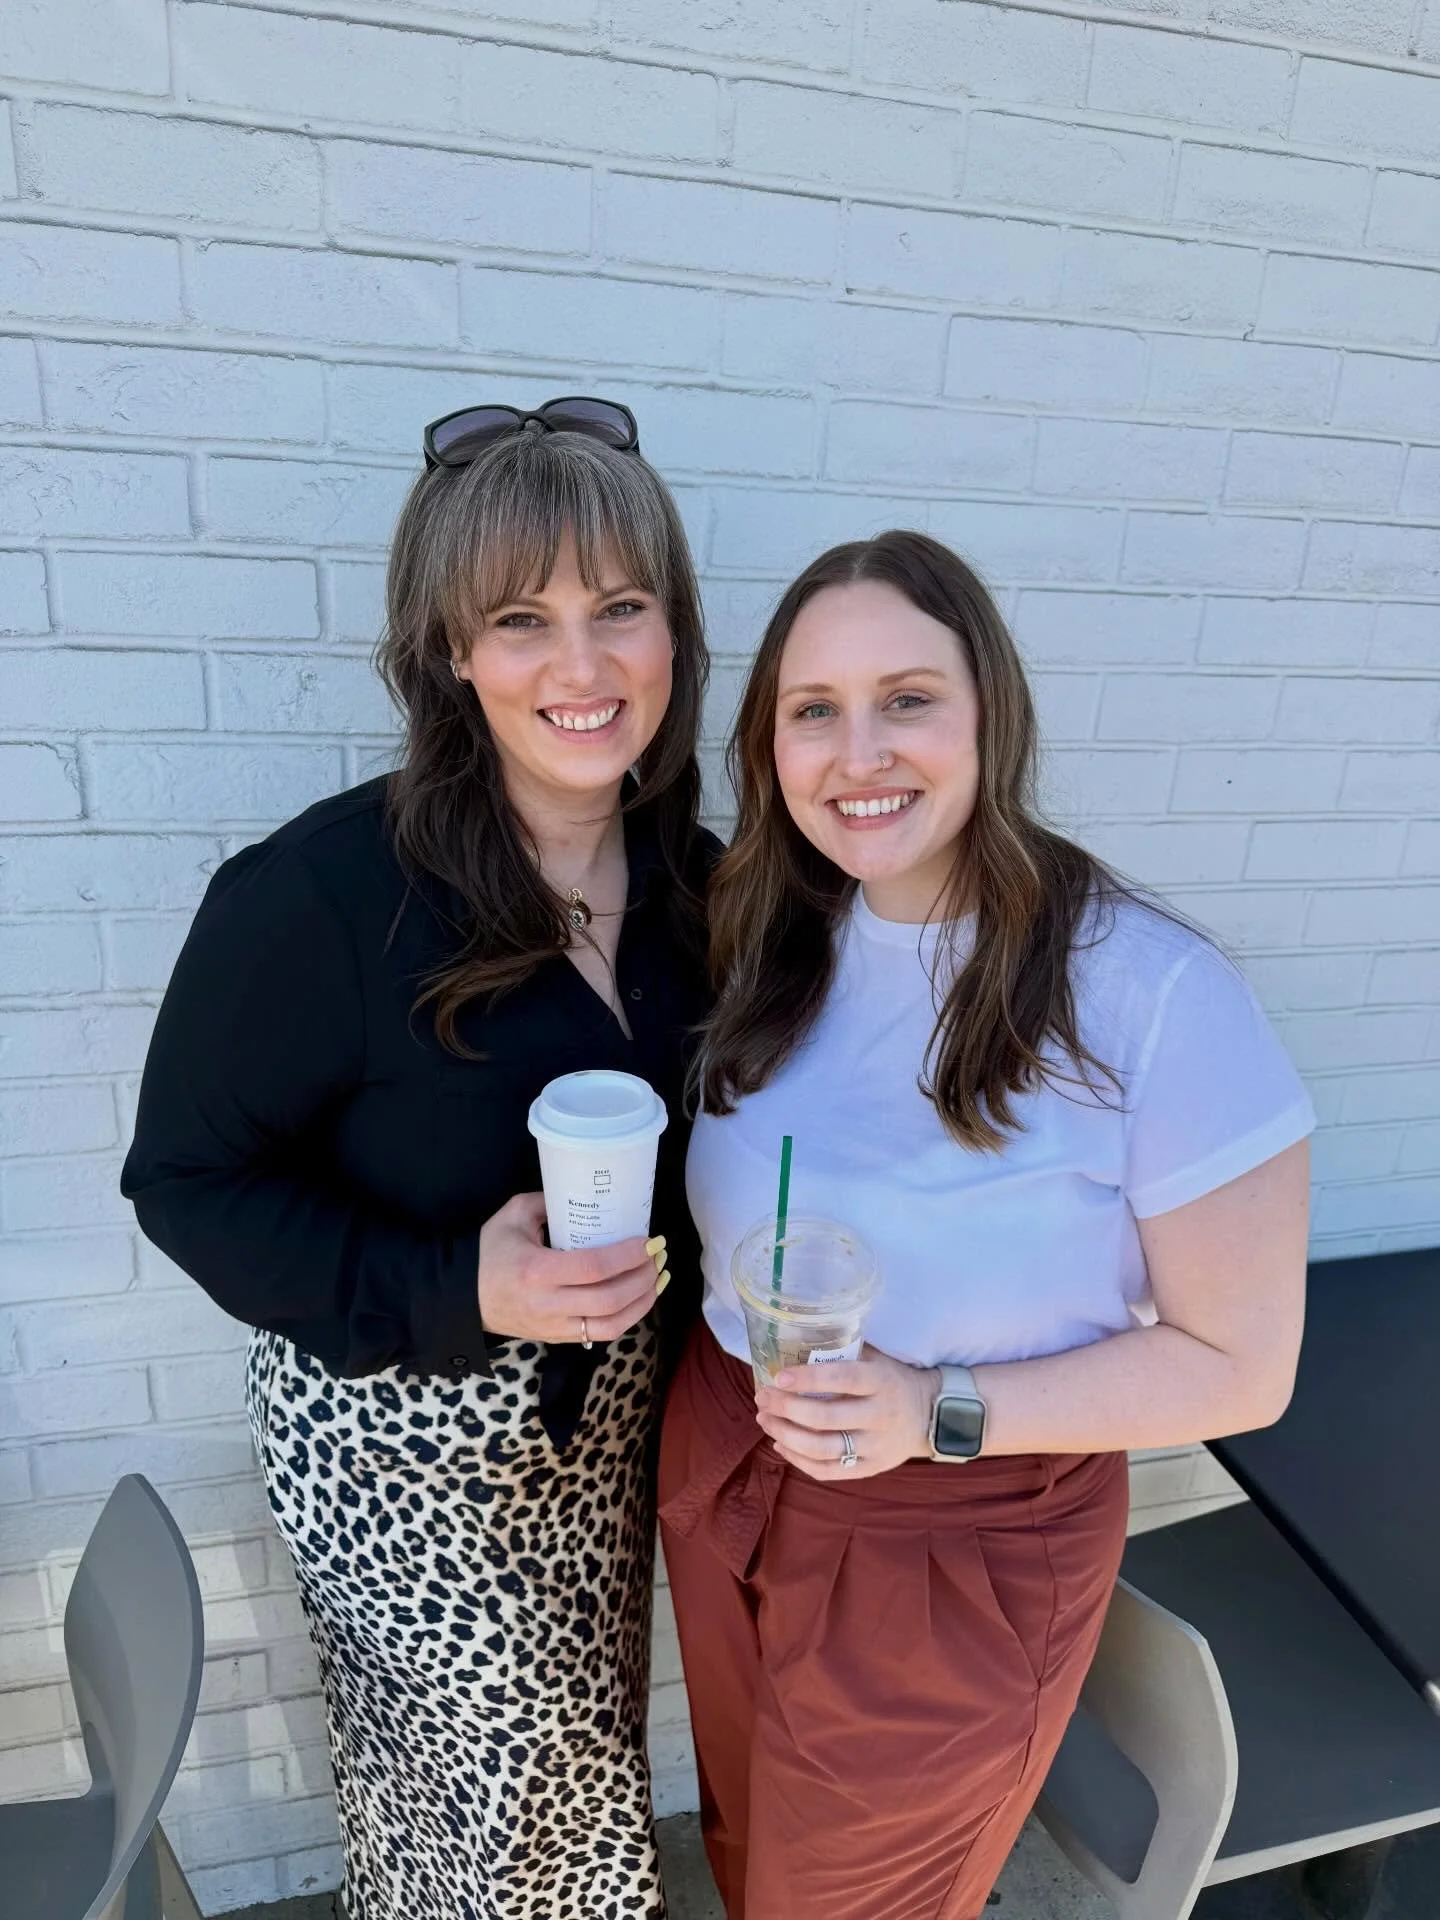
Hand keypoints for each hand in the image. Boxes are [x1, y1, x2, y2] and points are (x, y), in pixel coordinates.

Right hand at [477, 1193, 669, 1344]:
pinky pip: (601, 1334)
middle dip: (643, 1278)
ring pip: (611, 1325)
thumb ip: (550, 1201)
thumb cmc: (490, 1252)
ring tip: (657, 1278)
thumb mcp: (514, 1214)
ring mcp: (554, 1327)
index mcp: (536, 1271)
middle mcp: (547, 1304)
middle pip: (609, 1300)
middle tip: (658, 1256)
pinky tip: (641, 1298)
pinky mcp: (558, 1339)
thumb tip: (587, 1196)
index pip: (593, 1268)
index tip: (648, 1240)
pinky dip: (628, 1317)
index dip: (627, 1256)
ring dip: (643, 1302)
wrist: (463, 1298)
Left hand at [754, 1347, 940, 1480]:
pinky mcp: (870, 1469)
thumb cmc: (892, 1379)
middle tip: (762, 1398)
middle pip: (825, 1418)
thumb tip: (795, 1343)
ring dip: (786, 1435)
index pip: (842, 1380)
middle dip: (786, 1409)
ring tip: (764, 1420)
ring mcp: (875, 1447)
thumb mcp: (876, 1359)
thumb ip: (843, 1352)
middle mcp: (879, 1416)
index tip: (779, 1376)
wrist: (929, 1415)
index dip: (808, 1379)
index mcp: (881, 1382)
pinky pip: (828, 1471)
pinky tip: (781, 1443)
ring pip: (823, 1449)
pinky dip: (799, 1460)